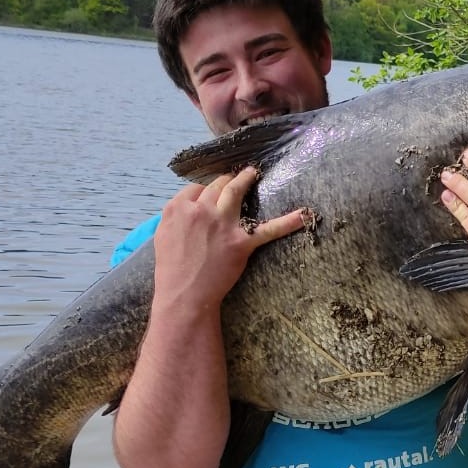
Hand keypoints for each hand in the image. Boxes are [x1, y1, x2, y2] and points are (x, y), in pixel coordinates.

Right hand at [153, 168, 306, 311]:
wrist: (184, 294)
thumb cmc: (170, 269)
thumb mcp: (162, 235)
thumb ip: (173, 218)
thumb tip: (185, 209)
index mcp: (178, 208)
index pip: (196, 189)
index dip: (204, 191)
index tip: (210, 194)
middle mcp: (201, 210)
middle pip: (217, 186)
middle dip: (226, 181)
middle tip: (234, 178)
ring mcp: (222, 224)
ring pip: (236, 191)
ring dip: (246, 179)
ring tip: (253, 173)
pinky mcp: (241, 242)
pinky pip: (269, 229)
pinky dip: (288, 222)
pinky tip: (305, 214)